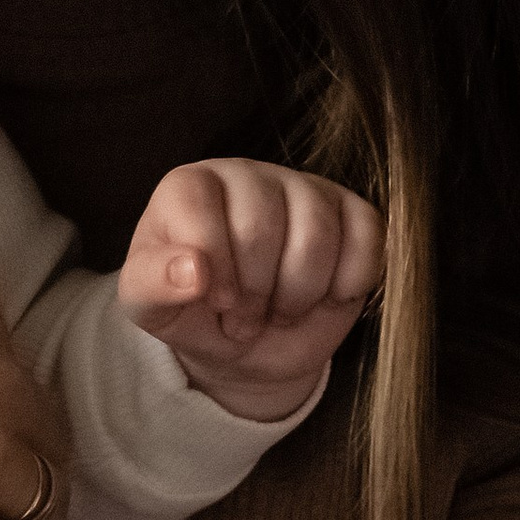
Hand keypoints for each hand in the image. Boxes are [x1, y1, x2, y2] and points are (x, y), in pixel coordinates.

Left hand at [116, 160, 383, 421]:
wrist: (247, 344)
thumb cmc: (194, 313)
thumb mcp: (152, 308)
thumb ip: (152, 286)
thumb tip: (191, 272)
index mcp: (190, 187)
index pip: (201, 212)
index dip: (213, 271)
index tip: (215, 302)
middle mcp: (247, 175)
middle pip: (261, 228)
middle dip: (254, 293)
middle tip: (244, 316)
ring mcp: (304, 189)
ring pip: (317, 236)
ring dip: (298, 295)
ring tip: (278, 310)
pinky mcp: (353, 212)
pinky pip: (367, 238)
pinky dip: (347, 283)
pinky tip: (323, 297)